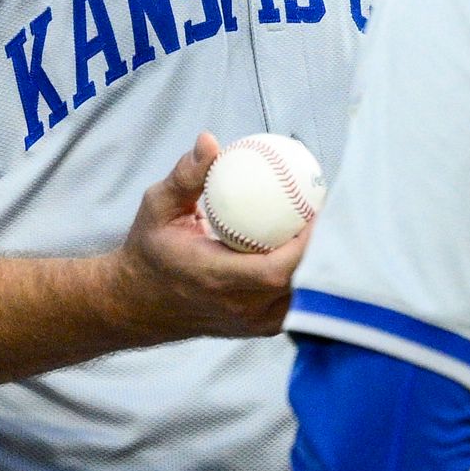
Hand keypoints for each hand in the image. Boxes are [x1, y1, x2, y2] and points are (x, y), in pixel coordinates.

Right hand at [116, 137, 308, 343]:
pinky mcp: (261, 328)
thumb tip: (210, 142)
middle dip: (325, 247)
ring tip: (328, 225)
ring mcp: (253, 323)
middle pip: (300, 282)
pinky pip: (296, 301)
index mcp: (215, 279)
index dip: (307, 244)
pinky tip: (315, 247)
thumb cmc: (150, 250)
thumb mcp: (158, 207)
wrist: (139, 303)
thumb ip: (185, 176)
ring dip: (320, 262)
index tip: (316, 209)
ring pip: (304, 295)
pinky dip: (308, 275)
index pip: (276, 269)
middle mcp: (238, 307)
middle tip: (330, 209)